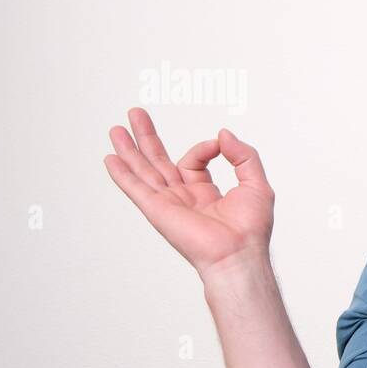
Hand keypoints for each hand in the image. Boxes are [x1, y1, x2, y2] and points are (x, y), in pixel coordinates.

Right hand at [103, 107, 275, 280]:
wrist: (238, 253)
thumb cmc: (251, 228)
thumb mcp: (256, 184)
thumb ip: (243, 155)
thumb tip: (223, 134)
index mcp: (206, 193)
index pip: (194, 160)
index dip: (204, 148)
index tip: (218, 145)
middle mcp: (184, 197)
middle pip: (159, 161)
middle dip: (147, 137)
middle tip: (135, 114)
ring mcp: (169, 203)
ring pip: (144, 170)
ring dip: (129, 149)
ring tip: (116, 129)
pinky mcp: (157, 210)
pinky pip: (135, 188)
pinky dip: (122, 174)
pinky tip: (110, 159)